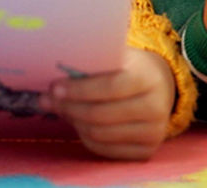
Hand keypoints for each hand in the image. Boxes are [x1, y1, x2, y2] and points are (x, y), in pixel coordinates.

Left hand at [50, 47, 173, 159]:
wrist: (158, 85)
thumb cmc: (127, 67)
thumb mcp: (114, 56)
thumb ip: (90, 64)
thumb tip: (53, 80)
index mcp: (147, 77)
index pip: (110, 87)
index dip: (79, 90)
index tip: (54, 88)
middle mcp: (156, 107)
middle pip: (101, 114)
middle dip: (69, 107)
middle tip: (48, 100)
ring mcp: (154, 133)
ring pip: (100, 134)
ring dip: (73, 121)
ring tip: (61, 108)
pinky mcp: (146, 151)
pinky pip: (105, 150)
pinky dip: (84, 136)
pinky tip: (77, 122)